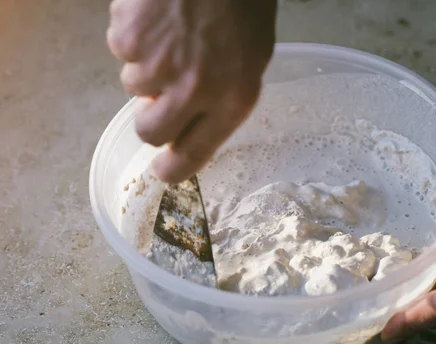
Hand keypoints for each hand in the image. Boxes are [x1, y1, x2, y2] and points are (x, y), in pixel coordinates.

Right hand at [107, 0, 276, 182]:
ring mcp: (159, 64)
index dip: (173, 169)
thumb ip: (222, 98)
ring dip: (147, 67)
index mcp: (233, 99)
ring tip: (172, 34)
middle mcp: (195, 91)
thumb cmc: (243, 6)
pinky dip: (135, 36)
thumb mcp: (251, 59)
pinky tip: (159, 16)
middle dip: (150, 117)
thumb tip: (191, 123)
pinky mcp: (130, 38)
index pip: (194, 154)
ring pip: (133, 87)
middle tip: (160, 95)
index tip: (163, 172)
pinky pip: (121, 50)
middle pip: (149, 131)